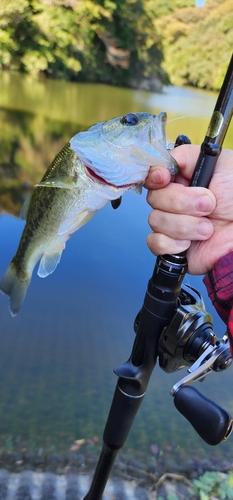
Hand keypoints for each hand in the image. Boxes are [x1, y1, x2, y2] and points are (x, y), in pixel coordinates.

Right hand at [144, 145, 232, 274]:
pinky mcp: (172, 246)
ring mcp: (173, 224)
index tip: (164, 178)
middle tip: (209, 205)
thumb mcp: (222, 164)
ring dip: (185, 225)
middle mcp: (175, 200)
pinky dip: (172, 243)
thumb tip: (162, 162)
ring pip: (156, 220)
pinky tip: (190, 243)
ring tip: (208, 228)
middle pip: (154, 198)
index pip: (154, 174)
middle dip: (181, 203)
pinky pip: (155, 243)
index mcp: (184, 179)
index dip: (154, 177)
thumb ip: (187, 156)